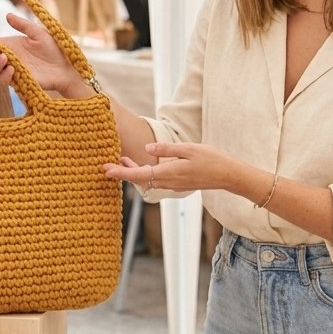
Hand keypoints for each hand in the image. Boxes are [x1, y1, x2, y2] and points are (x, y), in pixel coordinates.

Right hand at [0, 12, 84, 96]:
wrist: (65, 67)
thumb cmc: (54, 49)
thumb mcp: (39, 33)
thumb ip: (24, 25)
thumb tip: (7, 15)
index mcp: (13, 46)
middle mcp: (12, 59)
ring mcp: (15, 71)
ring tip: (4, 58)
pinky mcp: (21, 81)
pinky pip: (7, 80)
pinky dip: (6, 75)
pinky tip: (12, 69)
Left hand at [102, 141, 242, 191]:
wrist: (228, 175)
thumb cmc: (211, 159)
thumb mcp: (188, 149)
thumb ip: (166, 150)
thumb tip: (146, 149)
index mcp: (169, 173)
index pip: (139, 174)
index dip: (121, 173)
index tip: (107, 171)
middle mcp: (168, 182)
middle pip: (139, 180)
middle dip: (122, 173)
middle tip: (105, 167)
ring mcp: (172, 184)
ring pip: (146, 180)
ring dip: (132, 172)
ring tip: (120, 161)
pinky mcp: (177, 183)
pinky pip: (155, 180)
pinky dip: (144, 173)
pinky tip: (140, 164)